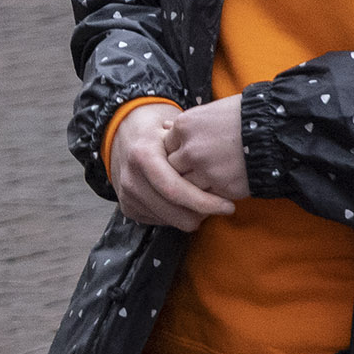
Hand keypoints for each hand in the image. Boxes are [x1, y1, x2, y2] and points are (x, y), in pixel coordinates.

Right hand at [107, 101, 233, 231]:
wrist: (124, 134)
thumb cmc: (158, 132)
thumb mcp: (175, 130)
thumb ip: (194, 149)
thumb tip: (224, 167)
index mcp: (143, 157)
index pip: (176, 191)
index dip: (205, 202)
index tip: (228, 205)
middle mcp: (131, 179)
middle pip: (176, 214)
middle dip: (203, 214)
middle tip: (220, 205)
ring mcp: (127, 196)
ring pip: (171, 222)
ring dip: (191, 214)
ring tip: (203, 199)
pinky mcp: (128, 208)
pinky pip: (161, 222)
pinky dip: (177, 214)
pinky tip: (184, 200)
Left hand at [163, 94, 252, 204]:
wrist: (277, 131)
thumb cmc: (246, 117)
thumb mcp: (212, 110)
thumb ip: (187, 123)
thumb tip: (164, 127)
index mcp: (185, 125)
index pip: (166, 146)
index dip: (177, 151)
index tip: (189, 153)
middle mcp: (190, 148)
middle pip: (172, 168)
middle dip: (182, 170)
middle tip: (198, 169)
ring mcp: (205, 170)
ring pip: (186, 186)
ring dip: (195, 186)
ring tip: (209, 180)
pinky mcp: (221, 188)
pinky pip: (206, 197)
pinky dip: (210, 195)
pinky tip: (220, 187)